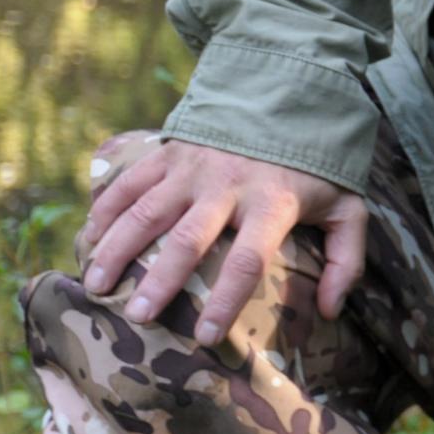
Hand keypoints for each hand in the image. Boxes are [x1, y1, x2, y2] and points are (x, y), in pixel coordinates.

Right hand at [75, 141, 367, 345]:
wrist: (290, 96)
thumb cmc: (317, 166)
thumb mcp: (347, 207)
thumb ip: (346, 259)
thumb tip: (329, 311)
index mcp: (272, 202)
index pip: (247, 259)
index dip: (225, 301)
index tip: (204, 337)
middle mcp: (228, 185)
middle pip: (186, 239)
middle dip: (159, 281)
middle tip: (137, 318)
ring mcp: (194, 166)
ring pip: (146, 211)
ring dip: (117, 249)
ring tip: (96, 286)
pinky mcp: (170, 151)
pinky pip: (130, 182)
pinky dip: (104, 210)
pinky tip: (86, 239)